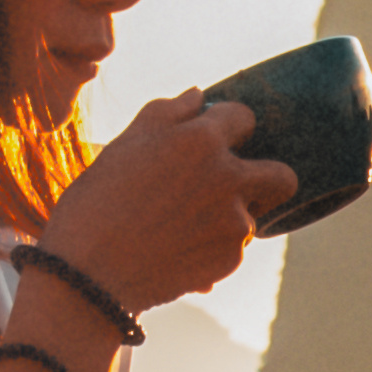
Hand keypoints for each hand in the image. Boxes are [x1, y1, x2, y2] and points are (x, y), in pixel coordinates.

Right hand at [35, 87, 298, 309]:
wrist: (88, 275)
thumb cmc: (96, 203)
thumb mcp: (124, 145)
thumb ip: (167, 113)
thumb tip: (198, 95)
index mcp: (200, 141)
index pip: (244, 117)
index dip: (227, 127)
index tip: (213, 140)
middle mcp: (228, 178)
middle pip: (282, 176)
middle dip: (267, 177)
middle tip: (236, 186)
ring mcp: (234, 222)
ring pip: (253, 215)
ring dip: (229, 216)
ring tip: (181, 225)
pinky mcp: (230, 259)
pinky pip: (233, 248)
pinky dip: (212, 248)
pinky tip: (175, 250)